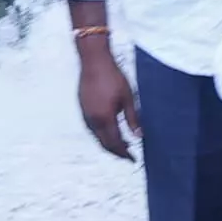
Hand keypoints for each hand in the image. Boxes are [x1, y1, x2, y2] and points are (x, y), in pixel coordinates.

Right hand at [75, 35, 140, 159]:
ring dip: (108, 142)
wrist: (94, 61)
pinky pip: (92, 127)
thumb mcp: (128, 98)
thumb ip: (133, 118)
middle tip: (128, 154)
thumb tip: (138, 136)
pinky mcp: (83, 108)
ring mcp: (86, 114)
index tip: (133, 159)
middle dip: (116, 151)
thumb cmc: (113, 77)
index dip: (124, 153)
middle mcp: (93, 120)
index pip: (115, 142)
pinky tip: (110, 129)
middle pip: (104, 143)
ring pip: (97, 136)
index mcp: (105, 118)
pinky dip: (102, 133)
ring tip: (122, 142)